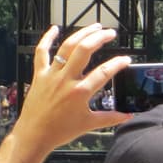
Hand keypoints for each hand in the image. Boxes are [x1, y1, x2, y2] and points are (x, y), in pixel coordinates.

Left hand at [11, 25, 131, 153]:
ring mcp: (51, 75)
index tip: (126, 59)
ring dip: (81, 34)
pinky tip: (54, 28)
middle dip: (100, 38)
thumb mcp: (88, 124)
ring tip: (94, 26)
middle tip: (110, 33)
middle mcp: (66, 80)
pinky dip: (47, 39)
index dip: (118, 63)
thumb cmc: (60, 131)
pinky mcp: (39, 75)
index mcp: (80, 92)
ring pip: (67, 47)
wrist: (34, 135)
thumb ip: (110, 118)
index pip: (104, 72)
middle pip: (85, 50)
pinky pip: (41, 53)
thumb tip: (128, 116)